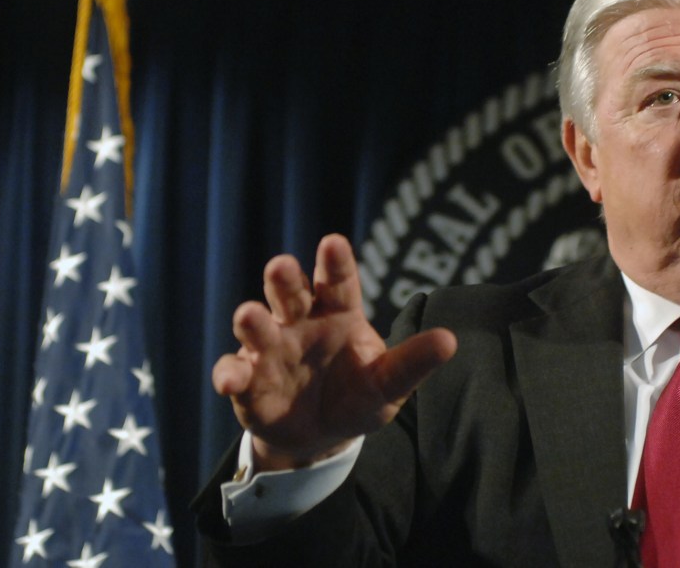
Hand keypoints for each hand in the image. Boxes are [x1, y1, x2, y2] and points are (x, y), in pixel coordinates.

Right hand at [212, 234, 456, 470]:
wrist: (321, 437)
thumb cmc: (358, 397)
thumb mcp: (388, 385)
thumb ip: (412, 363)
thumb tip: (450, 341)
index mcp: (339, 315)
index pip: (338, 283)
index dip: (335, 263)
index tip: (333, 243)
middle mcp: (301, 323)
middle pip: (291, 293)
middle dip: (285, 279)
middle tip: (281, 266)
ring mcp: (271, 350)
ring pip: (257, 326)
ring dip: (252, 320)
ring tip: (250, 316)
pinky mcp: (247, 381)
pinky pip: (233, 372)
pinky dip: (229, 374)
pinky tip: (230, 380)